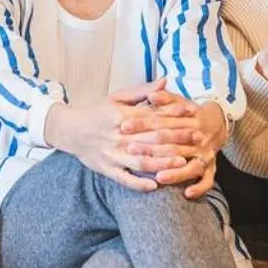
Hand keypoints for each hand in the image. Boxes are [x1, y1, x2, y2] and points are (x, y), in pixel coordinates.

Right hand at [44, 86, 187, 190]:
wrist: (69, 130)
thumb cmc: (97, 112)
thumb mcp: (117, 98)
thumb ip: (142, 91)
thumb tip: (165, 81)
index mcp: (121, 116)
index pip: (153, 116)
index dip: (175, 115)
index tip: (193, 115)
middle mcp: (118, 136)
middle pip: (152, 139)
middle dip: (177, 139)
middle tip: (198, 139)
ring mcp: (112, 154)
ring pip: (140, 161)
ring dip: (162, 162)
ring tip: (182, 162)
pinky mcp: (106, 169)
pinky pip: (124, 179)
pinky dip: (138, 184)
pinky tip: (155, 186)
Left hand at [121, 85, 225, 199]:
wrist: (215, 124)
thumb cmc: (186, 114)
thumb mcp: (176, 102)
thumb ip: (164, 98)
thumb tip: (153, 93)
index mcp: (187, 120)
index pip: (161, 121)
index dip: (141, 122)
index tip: (123, 125)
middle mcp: (197, 138)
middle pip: (173, 145)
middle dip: (151, 149)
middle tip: (131, 150)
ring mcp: (205, 154)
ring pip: (191, 166)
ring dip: (176, 173)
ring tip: (159, 177)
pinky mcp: (211, 168)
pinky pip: (207, 180)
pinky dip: (199, 188)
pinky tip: (187, 194)